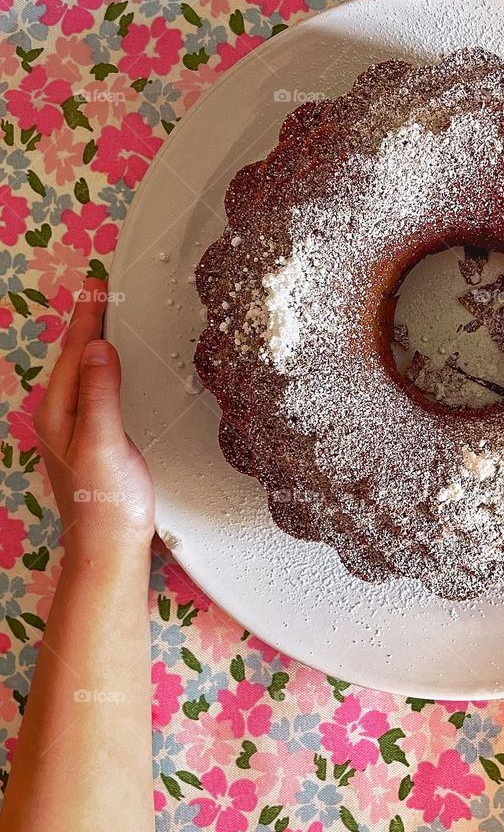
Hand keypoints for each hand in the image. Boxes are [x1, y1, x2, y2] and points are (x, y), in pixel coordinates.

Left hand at [34, 277, 154, 558]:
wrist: (110, 547)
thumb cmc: (106, 503)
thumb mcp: (103, 442)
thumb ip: (100, 394)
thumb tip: (100, 348)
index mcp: (59, 411)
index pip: (76, 351)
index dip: (89, 316)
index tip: (99, 284)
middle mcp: (62, 416)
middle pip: (76, 357)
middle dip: (89, 321)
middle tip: (103, 290)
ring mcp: (76, 428)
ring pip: (86, 372)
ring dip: (97, 342)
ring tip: (108, 316)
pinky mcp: (95, 439)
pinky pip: (97, 389)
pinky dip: (107, 367)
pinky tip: (116, 366)